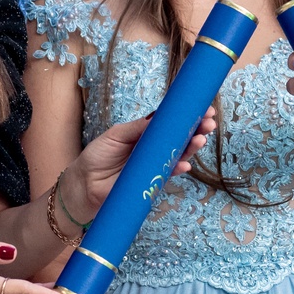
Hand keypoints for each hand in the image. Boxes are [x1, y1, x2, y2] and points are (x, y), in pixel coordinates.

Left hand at [59, 108, 217, 223]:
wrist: (84, 185)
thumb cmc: (97, 157)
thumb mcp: (115, 135)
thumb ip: (137, 128)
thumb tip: (158, 117)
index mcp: (147, 134)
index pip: (172, 123)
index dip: (189, 116)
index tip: (205, 108)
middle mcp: (154, 149)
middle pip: (181, 138)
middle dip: (197, 130)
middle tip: (209, 123)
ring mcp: (155, 166)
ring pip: (180, 155)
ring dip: (192, 148)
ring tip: (201, 139)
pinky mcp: (152, 183)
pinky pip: (169, 175)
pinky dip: (178, 169)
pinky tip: (186, 165)